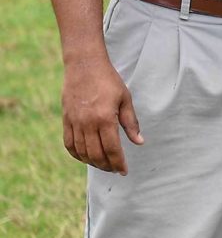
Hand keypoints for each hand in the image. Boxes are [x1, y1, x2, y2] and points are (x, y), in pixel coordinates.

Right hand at [61, 57, 143, 174]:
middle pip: (96, 154)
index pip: (112, 149)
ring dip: (93, 162)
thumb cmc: (109, 81)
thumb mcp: (125, 99)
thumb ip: (131, 122)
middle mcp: (88, 124)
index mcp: (105, 118)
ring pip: (82, 152)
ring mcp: (75, 123)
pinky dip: (77, 155)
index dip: (118, 162)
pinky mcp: (66, 120)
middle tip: (115, 170)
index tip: (124, 171)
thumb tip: (139, 142)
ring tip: (103, 165)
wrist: (84, 66)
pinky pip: (69, 144)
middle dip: (107, 166)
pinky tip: (86, 157)